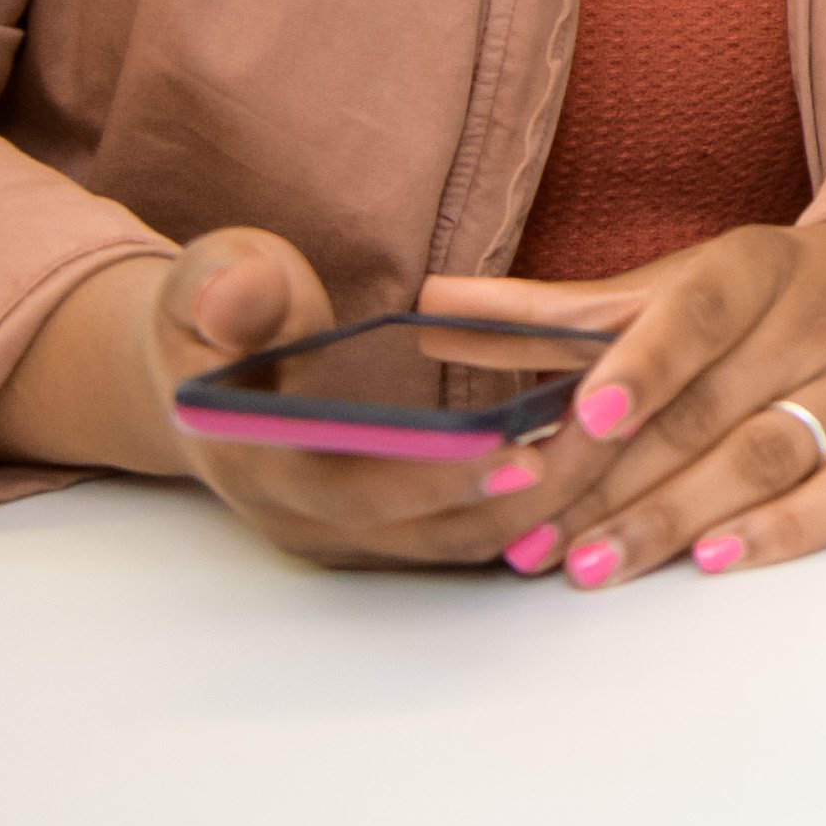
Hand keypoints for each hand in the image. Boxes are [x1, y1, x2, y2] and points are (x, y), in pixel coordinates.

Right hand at [33, 223, 573, 572]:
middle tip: (612, 439)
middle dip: (529, 493)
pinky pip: (472, 535)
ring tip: (626, 439)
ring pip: (464, 544)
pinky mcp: (385, 534)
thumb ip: (225, 286)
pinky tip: (599, 457)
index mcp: (256, 462)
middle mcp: (304, 518)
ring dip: (549, 504)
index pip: (355, 489)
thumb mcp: (205, 281)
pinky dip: (537, 508)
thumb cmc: (212, 316)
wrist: (199, 369)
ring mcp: (348, 536)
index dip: (437, 478)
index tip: (519, 452)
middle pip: (432, 531)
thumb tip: (238, 298)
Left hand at [411, 204, 825, 590]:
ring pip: (768, 457)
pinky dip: (782, 532)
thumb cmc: (786, 293)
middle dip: (615, 482)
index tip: (583, 419)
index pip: (699, 312)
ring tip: (595, 566)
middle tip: (535, 542)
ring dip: (675, 518)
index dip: (642, 366)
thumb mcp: (688, 282)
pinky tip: (713, 560)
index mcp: (763, 266)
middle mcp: (824, 319)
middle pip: (712, 409)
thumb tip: (438, 307)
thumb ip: (567, 310)